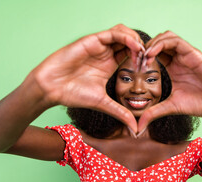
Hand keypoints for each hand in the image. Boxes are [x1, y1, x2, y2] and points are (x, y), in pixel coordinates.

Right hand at [29, 24, 144, 132]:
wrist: (51, 88)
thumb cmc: (72, 94)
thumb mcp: (103, 104)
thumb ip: (120, 113)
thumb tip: (135, 129)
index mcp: (109, 64)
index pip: (131, 54)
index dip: (142, 58)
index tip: (150, 69)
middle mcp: (105, 53)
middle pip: (129, 41)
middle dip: (142, 48)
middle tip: (149, 59)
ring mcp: (99, 45)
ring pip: (123, 33)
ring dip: (136, 40)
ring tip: (142, 53)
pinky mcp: (92, 40)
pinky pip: (113, 33)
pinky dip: (126, 38)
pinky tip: (134, 48)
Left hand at [138, 31, 201, 131]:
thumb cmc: (200, 104)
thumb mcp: (170, 107)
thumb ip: (153, 113)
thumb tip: (138, 126)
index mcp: (172, 69)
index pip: (153, 55)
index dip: (141, 58)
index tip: (132, 68)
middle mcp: (178, 59)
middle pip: (158, 43)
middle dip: (144, 49)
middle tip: (135, 60)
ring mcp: (185, 55)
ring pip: (165, 37)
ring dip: (151, 44)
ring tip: (143, 57)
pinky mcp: (193, 53)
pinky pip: (175, 40)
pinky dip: (161, 43)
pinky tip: (152, 54)